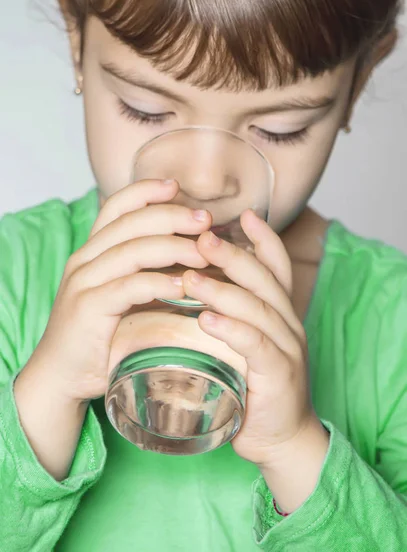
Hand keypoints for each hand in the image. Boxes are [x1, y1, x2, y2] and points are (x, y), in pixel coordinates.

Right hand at [21, 179, 211, 402]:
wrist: (61, 374)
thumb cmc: (100, 334)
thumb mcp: (121, 294)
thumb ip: (145, 272)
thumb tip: (192, 255)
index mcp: (93, 251)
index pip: (117, 207)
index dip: (146, 191)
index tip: (177, 186)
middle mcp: (85, 260)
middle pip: (130, 223)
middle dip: (171, 215)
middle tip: (205, 219)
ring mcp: (83, 283)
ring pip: (131, 250)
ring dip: (173, 247)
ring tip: (204, 251)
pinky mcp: (87, 309)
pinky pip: (127, 286)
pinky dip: (159, 283)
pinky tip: (184, 285)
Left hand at [182, 209, 328, 510]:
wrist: (279, 438)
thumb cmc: (252, 385)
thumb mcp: (242, 343)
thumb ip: (226, 314)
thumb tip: (187, 286)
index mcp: (279, 312)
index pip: (276, 266)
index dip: (262, 239)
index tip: (241, 214)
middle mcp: (288, 324)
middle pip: (264, 279)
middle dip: (232, 255)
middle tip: (200, 238)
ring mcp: (287, 349)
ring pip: (258, 308)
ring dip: (223, 290)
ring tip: (190, 278)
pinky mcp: (279, 376)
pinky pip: (257, 346)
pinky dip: (233, 330)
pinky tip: (208, 320)